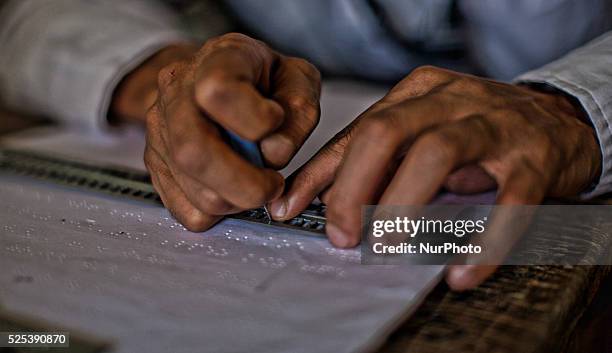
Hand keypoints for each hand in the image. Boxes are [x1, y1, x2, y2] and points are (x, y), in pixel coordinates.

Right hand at [143, 33, 320, 229]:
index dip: (255, 120)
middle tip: (272, 184)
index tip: (275, 122)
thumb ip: (299, 111)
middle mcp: (177, 91)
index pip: (218, 91)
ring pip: (193, 188)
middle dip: (244, 183)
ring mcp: (160, 130)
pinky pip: (186, 210)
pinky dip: (219, 213)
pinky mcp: (156, 165)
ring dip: (237, 200)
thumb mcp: (297, 79)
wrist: (220, 79)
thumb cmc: (264, 80)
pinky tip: (232, 189)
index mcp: (217, 59)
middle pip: (193, 150)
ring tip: (256, 182)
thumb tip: (273, 154)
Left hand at [269, 66, 600, 288]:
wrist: (560, 119)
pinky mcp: (535, 160)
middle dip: (353, 185)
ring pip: (437, 153)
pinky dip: (481, 241)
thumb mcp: (424, 132)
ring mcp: (495, 126)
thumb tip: (319, 197)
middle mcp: (452, 100)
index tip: (286, 207)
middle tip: (343, 234)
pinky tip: (460, 271)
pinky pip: (508, 202)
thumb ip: (377, 158)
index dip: (318, 173)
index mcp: (418, 92)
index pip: (356, 130)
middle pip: (387, 132)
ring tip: (387, 245)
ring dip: (403, 203)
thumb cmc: (478, 131)